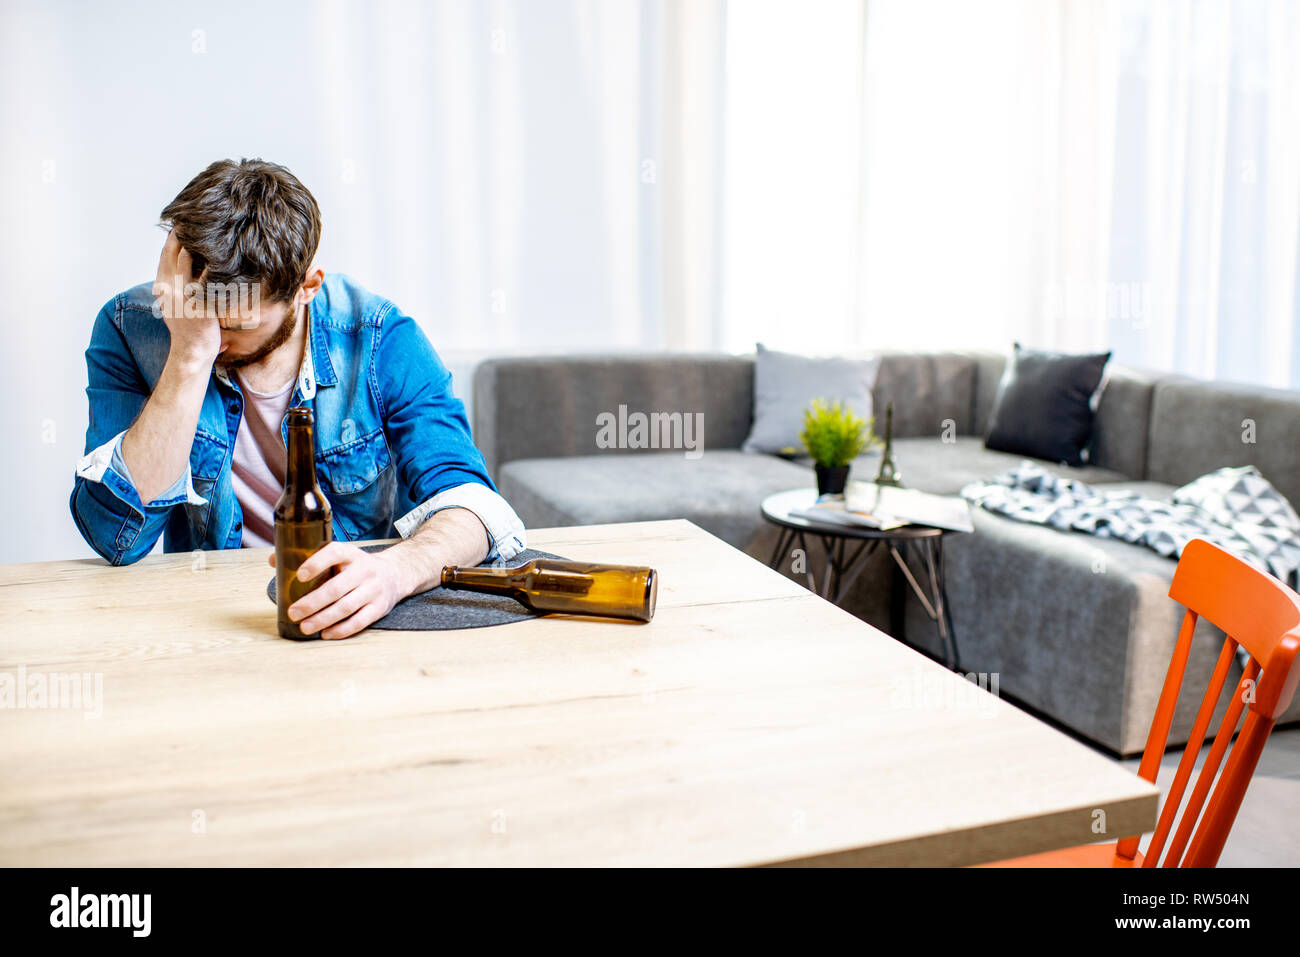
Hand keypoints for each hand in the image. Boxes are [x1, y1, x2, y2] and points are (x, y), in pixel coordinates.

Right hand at [153, 230, 220, 368]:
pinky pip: (210, 278)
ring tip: (214, 225)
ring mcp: (184, 296)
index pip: (166, 253)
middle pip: (176, 251)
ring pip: (189, 259)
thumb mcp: (172, 304)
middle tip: (197, 214)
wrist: (192, 352)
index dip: (174, 235)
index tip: (182, 219)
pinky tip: (228, 251)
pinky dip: (217, 263)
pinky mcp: (200, 305)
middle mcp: (170, 288)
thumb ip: (174, 284)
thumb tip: (181, 265)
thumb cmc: (188, 328)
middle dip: (185, 231)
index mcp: (162, 286)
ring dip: (200, 241)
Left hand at [269, 542, 405, 639]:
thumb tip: (274, 560)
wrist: (396, 573)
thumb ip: (310, 557)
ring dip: (323, 619)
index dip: (317, 563)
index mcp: (350, 554)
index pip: (334, 553)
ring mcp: (373, 590)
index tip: (299, 575)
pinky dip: (341, 630)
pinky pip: (359, 622)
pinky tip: (325, 633)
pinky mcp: (379, 608)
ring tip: (305, 627)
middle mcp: (364, 570)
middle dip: (312, 602)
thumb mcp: (341, 555)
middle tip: (293, 612)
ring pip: (346, 607)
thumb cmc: (357, 566)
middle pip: (336, 588)